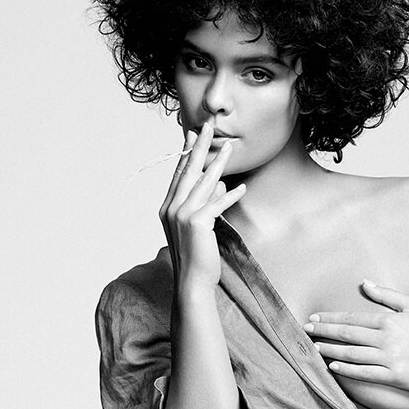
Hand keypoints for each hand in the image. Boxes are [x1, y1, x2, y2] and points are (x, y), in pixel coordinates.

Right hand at [158, 120, 245, 290]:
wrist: (191, 281)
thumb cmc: (196, 256)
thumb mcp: (198, 227)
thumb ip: (205, 203)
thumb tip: (219, 184)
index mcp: (167, 207)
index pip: (179, 174)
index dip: (187, 153)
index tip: (192, 134)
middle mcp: (171, 208)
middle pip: (188, 171)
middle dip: (200, 147)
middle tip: (208, 126)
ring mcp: (183, 215)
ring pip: (203, 183)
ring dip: (218, 164)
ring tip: (229, 148)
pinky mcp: (198, 223)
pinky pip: (217, 203)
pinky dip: (230, 195)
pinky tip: (241, 187)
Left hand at [303, 280, 408, 393]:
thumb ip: (387, 295)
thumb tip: (364, 283)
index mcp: (389, 319)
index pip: (353, 318)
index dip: (331, 318)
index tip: (314, 318)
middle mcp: (386, 337)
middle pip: (347, 334)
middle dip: (324, 331)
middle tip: (306, 330)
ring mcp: (389, 357)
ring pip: (351, 353)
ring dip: (330, 350)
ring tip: (314, 348)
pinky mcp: (393, 376)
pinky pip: (364, 373)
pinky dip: (347, 370)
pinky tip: (333, 367)